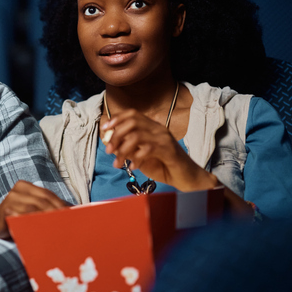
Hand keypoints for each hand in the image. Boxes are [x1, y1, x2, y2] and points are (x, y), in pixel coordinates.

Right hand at [0, 181, 67, 239]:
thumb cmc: (16, 221)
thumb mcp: (32, 212)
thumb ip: (47, 209)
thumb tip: (73, 212)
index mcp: (26, 186)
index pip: (48, 194)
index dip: (61, 205)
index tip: (73, 216)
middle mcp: (18, 189)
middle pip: (43, 200)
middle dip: (57, 212)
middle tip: (68, 224)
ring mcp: (10, 198)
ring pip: (35, 208)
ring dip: (48, 218)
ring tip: (58, 229)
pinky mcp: (5, 210)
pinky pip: (23, 216)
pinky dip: (34, 223)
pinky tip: (42, 230)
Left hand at [102, 109, 216, 191]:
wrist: (186, 178)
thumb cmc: (163, 166)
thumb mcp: (140, 156)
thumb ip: (127, 149)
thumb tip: (109, 144)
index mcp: (152, 127)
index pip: (133, 114)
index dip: (117, 118)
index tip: (104, 128)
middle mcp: (158, 129)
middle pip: (132, 122)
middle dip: (116, 135)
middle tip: (109, 150)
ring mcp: (164, 138)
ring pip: (137, 135)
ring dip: (122, 149)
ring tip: (117, 163)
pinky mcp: (169, 150)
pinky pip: (147, 149)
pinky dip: (136, 158)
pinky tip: (132, 166)